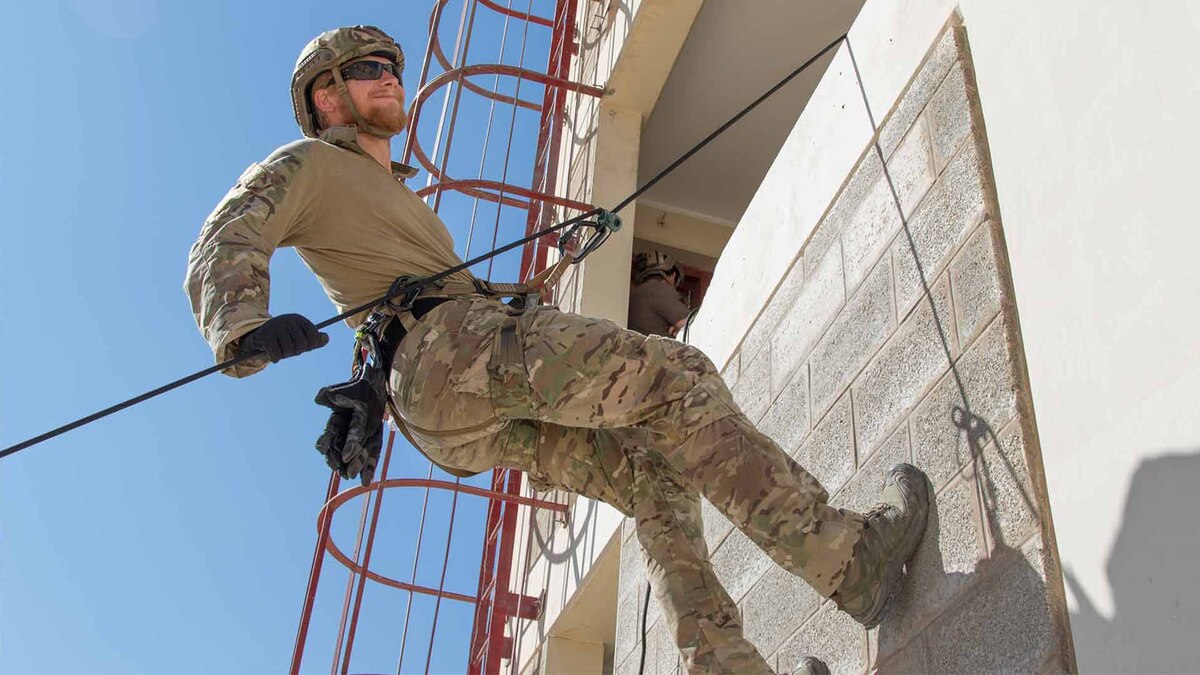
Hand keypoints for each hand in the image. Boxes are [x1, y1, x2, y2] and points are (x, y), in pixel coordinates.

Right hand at [240, 314, 328, 361]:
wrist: (259, 336)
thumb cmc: (285, 338)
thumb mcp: (301, 336)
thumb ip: (315, 339)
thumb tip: (327, 338)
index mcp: (298, 319)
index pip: (313, 335)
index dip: (311, 345)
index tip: (305, 347)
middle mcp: (288, 320)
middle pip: (301, 345)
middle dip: (296, 351)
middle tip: (290, 350)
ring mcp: (276, 327)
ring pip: (289, 350)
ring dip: (285, 355)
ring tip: (281, 351)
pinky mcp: (265, 336)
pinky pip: (276, 354)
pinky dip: (276, 358)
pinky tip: (274, 356)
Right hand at [313, 366, 387, 484]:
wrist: (375, 387)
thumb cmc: (358, 388)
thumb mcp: (347, 389)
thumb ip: (335, 395)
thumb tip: (320, 398)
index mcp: (336, 421)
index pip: (329, 434)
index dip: (325, 442)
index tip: (322, 449)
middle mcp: (345, 433)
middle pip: (338, 450)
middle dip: (338, 460)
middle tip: (339, 470)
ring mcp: (360, 439)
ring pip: (354, 455)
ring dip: (353, 466)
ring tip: (351, 476)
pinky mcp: (373, 441)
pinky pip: (371, 456)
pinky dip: (369, 468)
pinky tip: (366, 481)